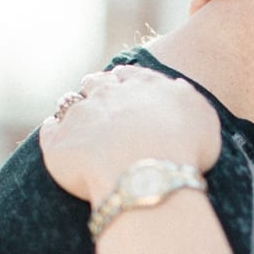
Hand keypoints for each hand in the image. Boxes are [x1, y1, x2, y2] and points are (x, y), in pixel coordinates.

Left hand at [40, 67, 220, 205]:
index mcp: (141, 84)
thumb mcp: (203, 118)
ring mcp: (79, 115)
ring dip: (73, 109)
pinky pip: (49, 130)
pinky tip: (63, 144)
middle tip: (102, 107)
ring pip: (69, 102)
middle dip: (96, 90)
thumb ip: (187, 97)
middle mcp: (106, 92)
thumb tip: (176, 85)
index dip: (124, 82)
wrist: (147, 178)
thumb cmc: (183, 150)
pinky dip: (54, 133)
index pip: (127, 74)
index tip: (124, 91)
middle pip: (95, 82)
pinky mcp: (58, 142)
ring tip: (81, 126)